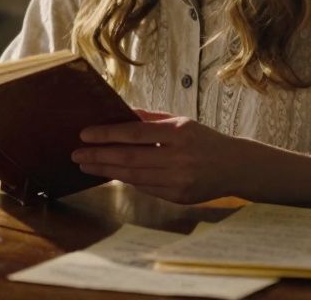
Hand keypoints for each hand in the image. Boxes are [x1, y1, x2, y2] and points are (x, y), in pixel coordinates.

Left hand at [72, 109, 245, 203]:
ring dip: (106, 171)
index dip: (107, 134)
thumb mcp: (180, 122)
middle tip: (76, 155)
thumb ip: (150, 119)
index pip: (135, 133)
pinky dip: (126, 180)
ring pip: (134, 176)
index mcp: (178, 133)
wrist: (234, 166)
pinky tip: (110, 174)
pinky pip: (145, 188)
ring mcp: (179, 179)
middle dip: (99, 156)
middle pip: (130, 158)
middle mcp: (178, 157)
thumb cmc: (202, 139)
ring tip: (86, 166)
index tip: (84, 134)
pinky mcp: (178, 197)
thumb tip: (119, 113)